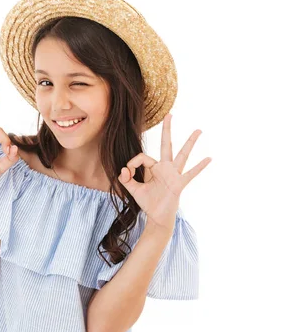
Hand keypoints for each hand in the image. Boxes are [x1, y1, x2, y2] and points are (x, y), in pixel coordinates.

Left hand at [118, 113, 211, 229]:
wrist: (157, 217)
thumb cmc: (148, 202)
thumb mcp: (133, 190)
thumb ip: (126, 179)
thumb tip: (123, 169)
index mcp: (154, 168)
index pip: (142, 157)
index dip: (132, 163)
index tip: (127, 174)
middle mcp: (165, 168)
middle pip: (166, 145)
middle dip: (166, 130)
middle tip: (169, 114)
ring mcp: (173, 175)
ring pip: (182, 155)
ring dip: (189, 143)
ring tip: (198, 130)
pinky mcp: (179, 184)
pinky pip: (190, 174)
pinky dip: (199, 167)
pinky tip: (209, 158)